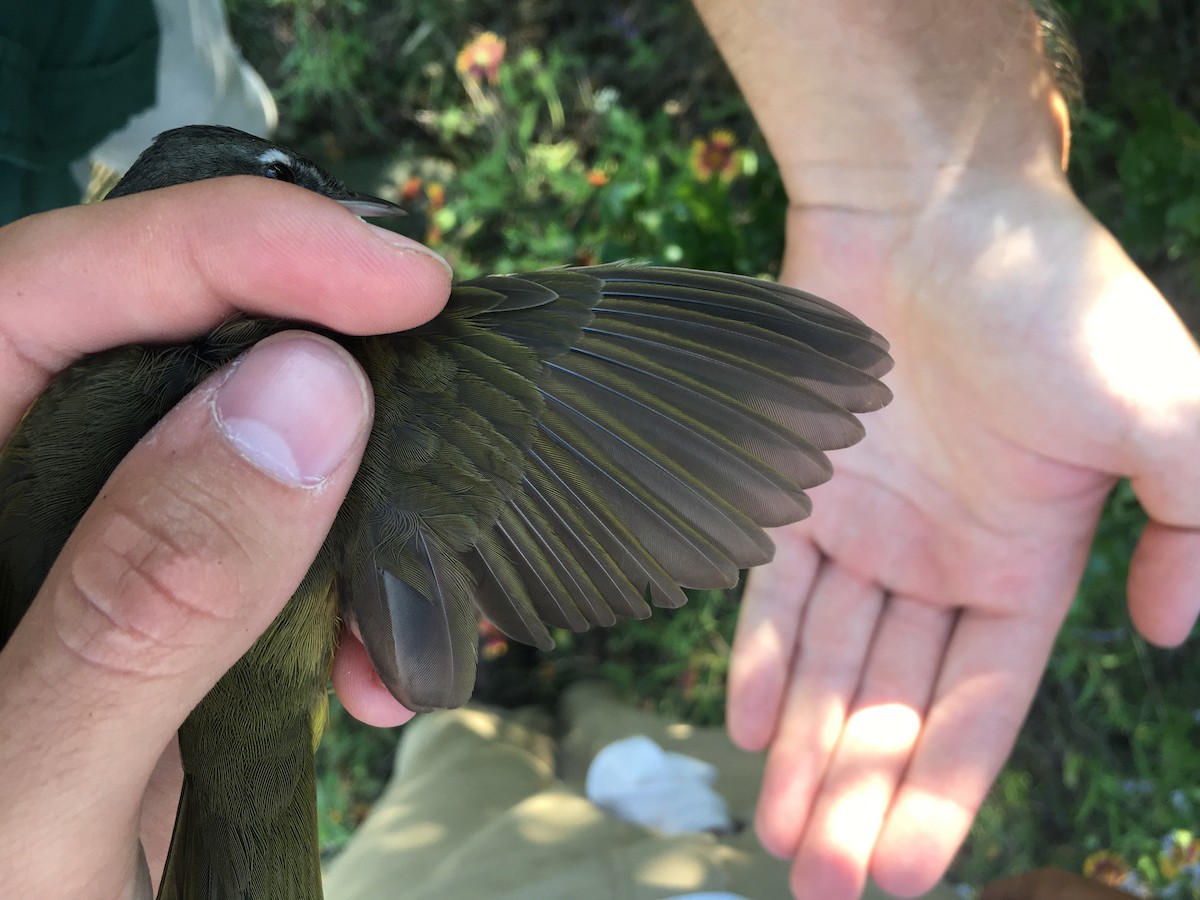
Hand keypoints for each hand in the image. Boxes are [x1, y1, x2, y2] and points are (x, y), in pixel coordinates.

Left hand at [0, 180, 449, 895]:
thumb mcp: (29, 804)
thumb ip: (142, 601)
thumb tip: (308, 394)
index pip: (47, 293)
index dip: (230, 252)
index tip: (404, 283)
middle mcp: (4, 498)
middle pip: (163, 351)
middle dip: (323, 371)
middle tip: (449, 396)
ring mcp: (85, 563)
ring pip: (238, 451)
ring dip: (355, 510)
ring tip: (428, 586)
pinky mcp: (154, 624)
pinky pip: (268, 558)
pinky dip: (346, 600)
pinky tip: (377, 675)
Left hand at [727, 159, 1199, 897]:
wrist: (932, 208)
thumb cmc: (1049, 299)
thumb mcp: (1167, 410)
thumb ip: (1192, 517)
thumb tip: (1168, 629)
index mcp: (1024, 564)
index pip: (978, 708)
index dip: (941, 792)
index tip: (905, 876)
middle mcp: (939, 560)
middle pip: (893, 704)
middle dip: (862, 796)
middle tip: (822, 885)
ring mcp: (861, 527)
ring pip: (828, 662)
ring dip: (804, 747)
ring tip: (778, 830)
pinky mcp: (795, 488)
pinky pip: (771, 588)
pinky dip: (759, 652)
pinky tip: (746, 724)